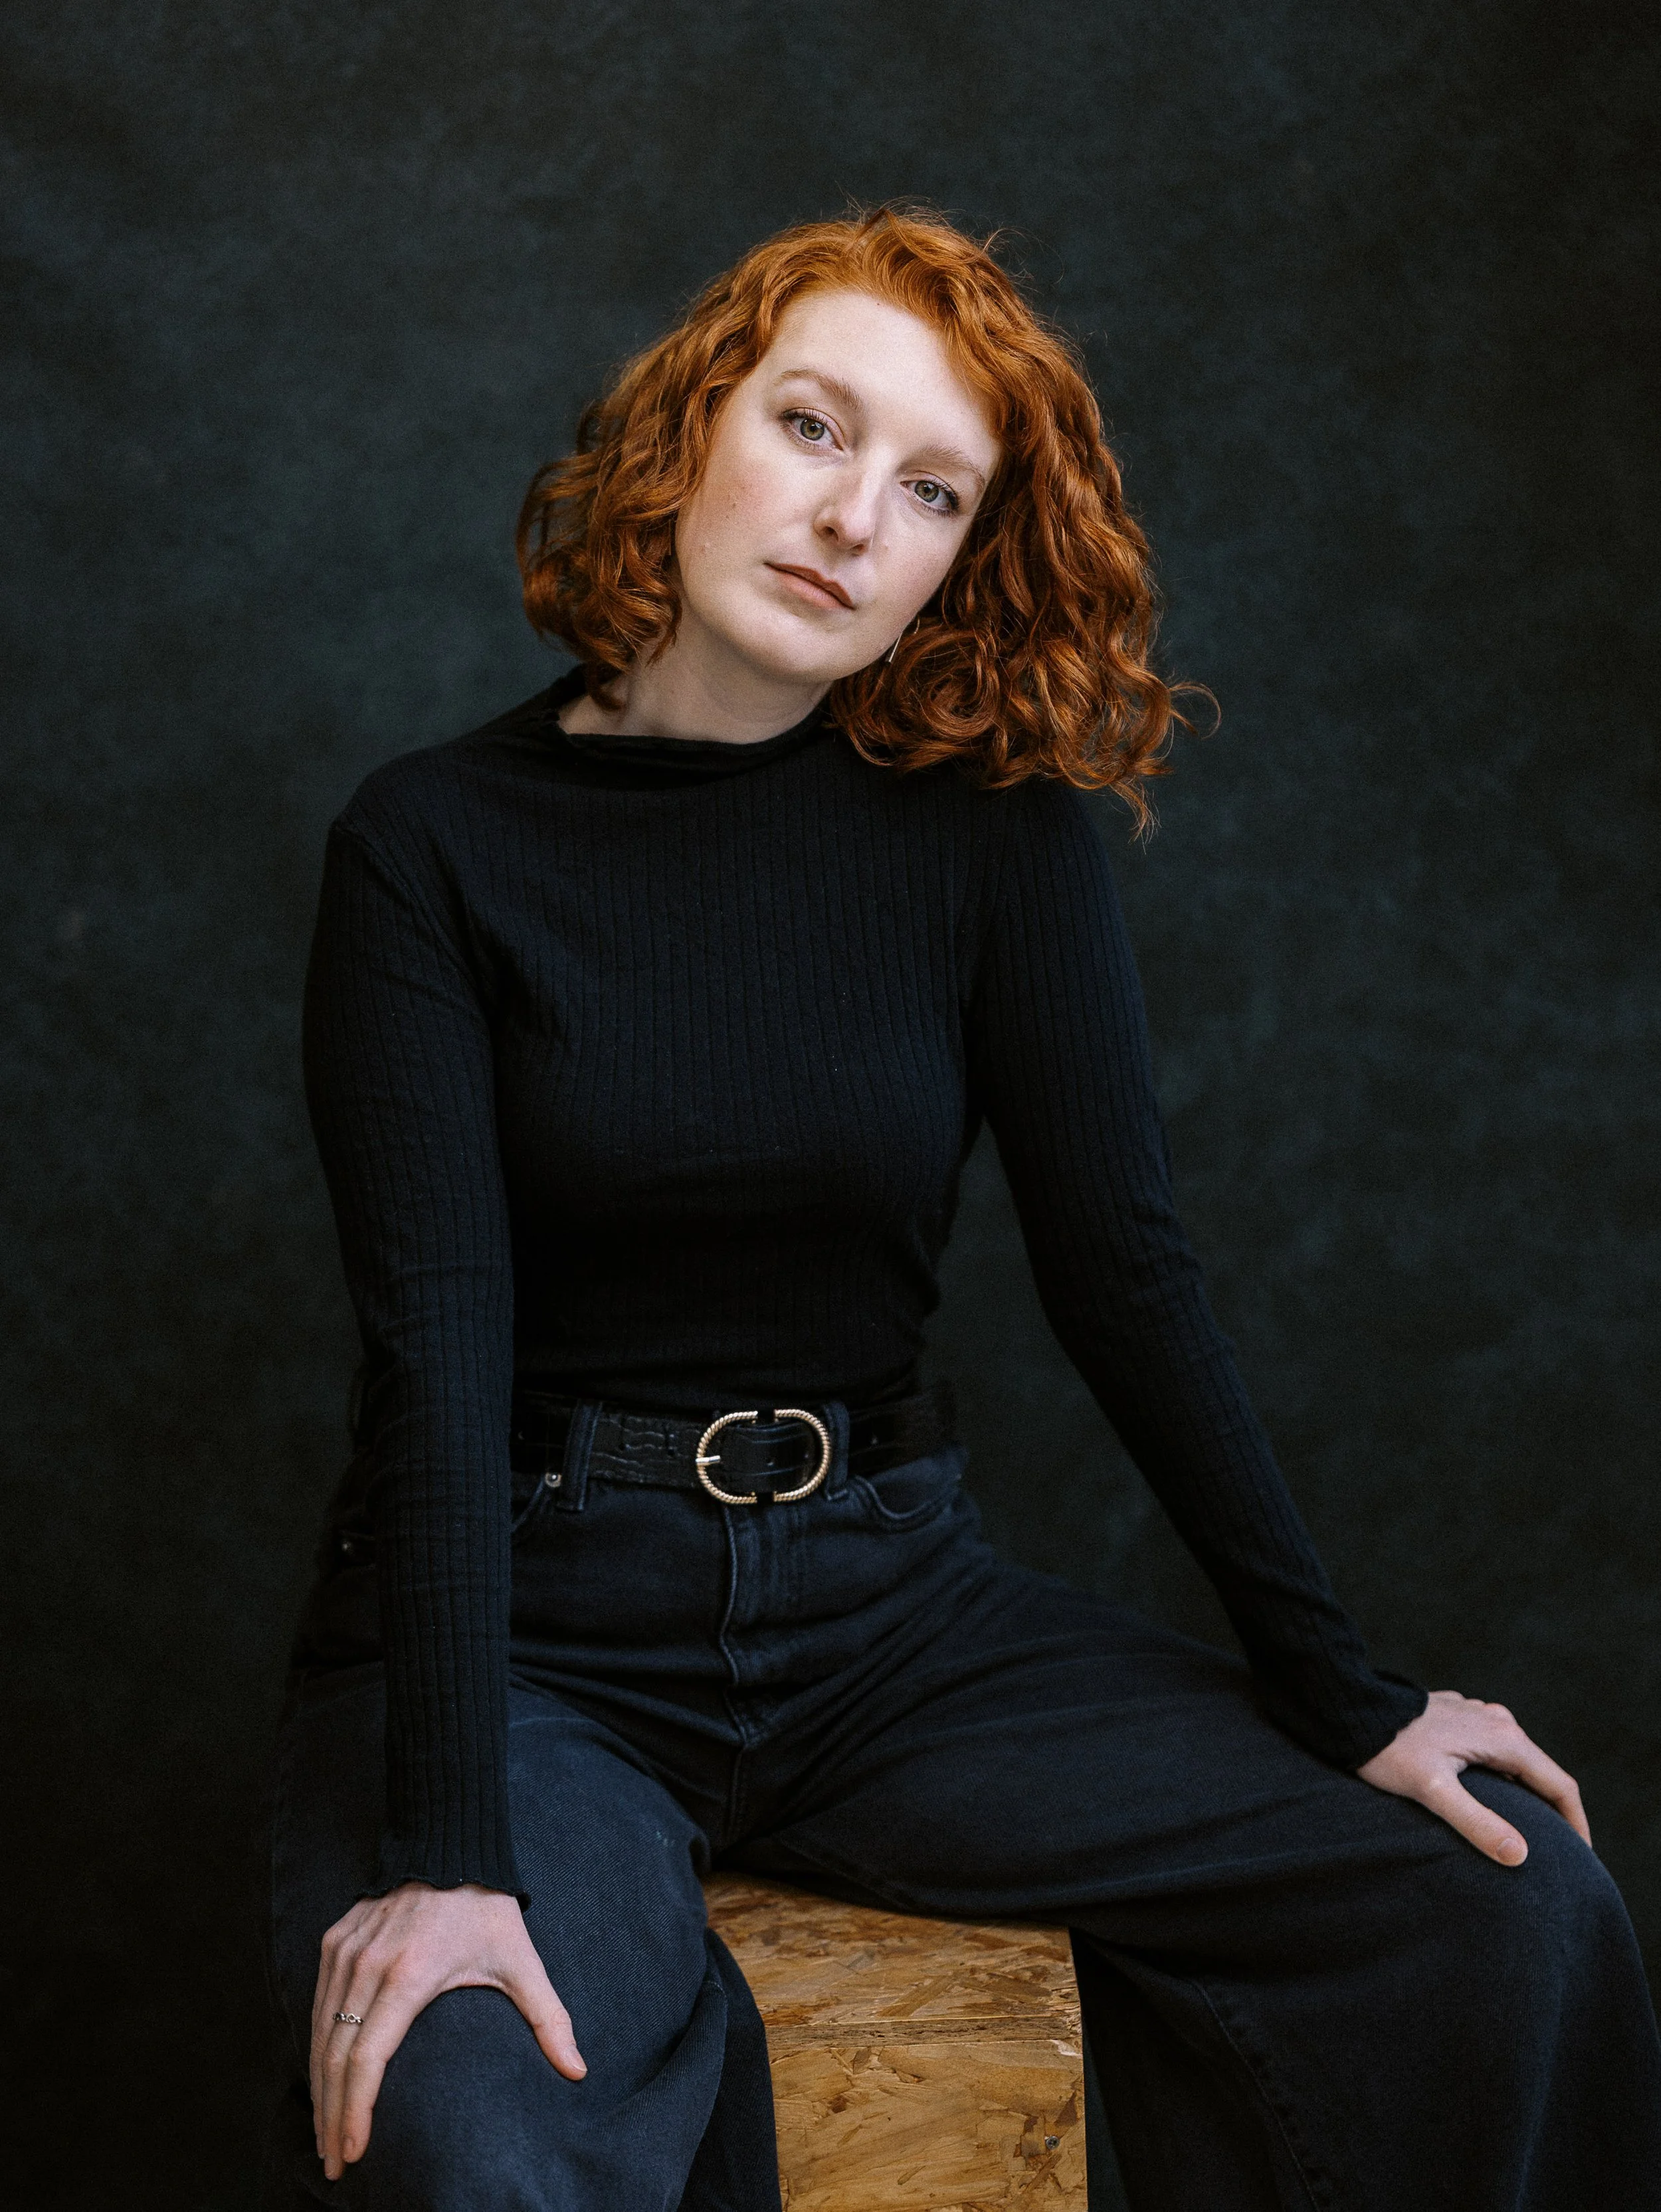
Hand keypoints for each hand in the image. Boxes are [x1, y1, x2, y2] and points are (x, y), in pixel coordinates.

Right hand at [310, 1880, 585, 2179]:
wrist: (449, 1840)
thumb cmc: (486, 1907)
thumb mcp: (521, 1960)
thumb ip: (548, 2018)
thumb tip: (578, 2071)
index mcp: (411, 1975)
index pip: (369, 2057)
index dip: (356, 2110)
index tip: (353, 2152)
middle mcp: (369, 1965)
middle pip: (336, 2057)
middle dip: (332, 2117)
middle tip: (334, 2166)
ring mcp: (346, 1952)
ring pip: (320, 2034)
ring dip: (319, 2090)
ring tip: (325, 2136)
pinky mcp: (334, 1941)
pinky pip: (317, 2005)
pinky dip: (316, 2048)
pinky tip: (322, 2082)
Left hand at [1356, 1690, 1591, 1865]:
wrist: (1352, 1709)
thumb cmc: (1388, 1751)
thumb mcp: (1432, 1791)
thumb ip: (1475, 1822)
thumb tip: (1519, 1855)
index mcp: (1503, 1738)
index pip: (1559, 1785)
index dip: (1576, 1824)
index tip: (1582, 1858)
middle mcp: (1497, 1721)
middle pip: (1542, 1772)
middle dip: (1555, 1812)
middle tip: (1561, 1853)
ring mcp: (1478, 1716)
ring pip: (1517, 1761)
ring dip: (1528, 1794)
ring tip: (1528, 1831)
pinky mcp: (1459, 1718)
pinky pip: (1494, 1751)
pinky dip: (1503, 1778)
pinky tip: (1490, 1799)